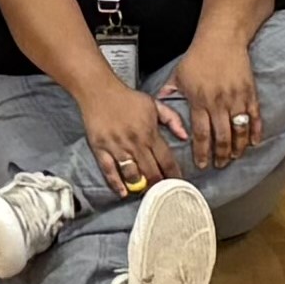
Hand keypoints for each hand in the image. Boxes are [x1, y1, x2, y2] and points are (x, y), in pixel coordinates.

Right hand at [76, 73, 173, 193]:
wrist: (99, 91)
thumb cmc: (127, 98)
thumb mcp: (154, 104)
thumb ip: (172, 119)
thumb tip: (185, 136)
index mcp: (149, 132)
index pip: (166, 160)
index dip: (174, 175)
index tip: (179, 184)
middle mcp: (135, 142)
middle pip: (151, 171)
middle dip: (159, 184)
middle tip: (163, 192)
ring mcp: (117, 147)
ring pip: (132, 174)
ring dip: (140, 185)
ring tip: (144, 190)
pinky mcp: (101, 149)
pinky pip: (109, 171)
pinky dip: (116, 183)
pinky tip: (123, 192)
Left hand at [164, 36, 266, 166]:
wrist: (222, 39)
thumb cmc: (199, 56)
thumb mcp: (178, 74)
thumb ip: (169, 92)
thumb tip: (158, 104)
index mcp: (199, 101)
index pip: (202, 134)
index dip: (202, 152)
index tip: (202, 164)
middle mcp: (218, 102)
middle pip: (222, 137)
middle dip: (221, 156)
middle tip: (220, 165)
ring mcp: (236, 98)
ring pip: (239, 131)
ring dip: (238, 148)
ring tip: (235, 157)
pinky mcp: (249, 93)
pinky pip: (255, 117)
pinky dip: (256, 131)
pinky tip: (253, 142)